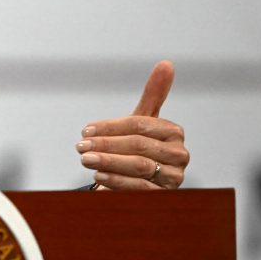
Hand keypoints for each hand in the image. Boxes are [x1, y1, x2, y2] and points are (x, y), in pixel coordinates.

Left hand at [75, 60, 189, 190]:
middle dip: (106, 145)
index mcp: (173, 132)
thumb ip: (153, 94)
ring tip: (86, 160)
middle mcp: (179, 155)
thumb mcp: (142, 121)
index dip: (110, 127)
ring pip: (139, 166)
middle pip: (138, 145)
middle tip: (81, 147)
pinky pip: (140, 188)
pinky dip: (117, 181)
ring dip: (108, 162)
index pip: (139, 125)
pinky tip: (99, 177)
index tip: (86, 131)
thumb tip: (166, 63)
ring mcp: (174, 177)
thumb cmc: (139, 147)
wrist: (141, 182)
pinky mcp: (165, 196)